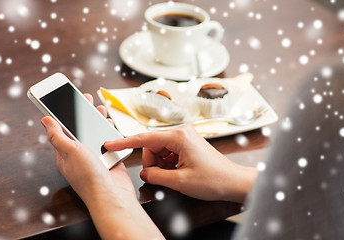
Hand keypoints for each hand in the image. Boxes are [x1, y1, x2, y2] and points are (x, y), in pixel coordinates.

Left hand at [41, 93, 163, 238]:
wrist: (112, 195)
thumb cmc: (89, 177)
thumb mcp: (70, 151)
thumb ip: (57, 135)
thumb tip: (45, 120)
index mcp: (65, 153)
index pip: (62, 129)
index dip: (64, 113)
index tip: (66, 99)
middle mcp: (79, 155)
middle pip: (80, 129)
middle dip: (83, 113)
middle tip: (86, 99)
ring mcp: (95, 157)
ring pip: (95, 134)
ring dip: (97, 121)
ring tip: (100, 109)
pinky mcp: (108, 159)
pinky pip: (108, 142)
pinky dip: (109, 132)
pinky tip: (110, 125)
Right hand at [104, 125, 256, 202]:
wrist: (233, 182)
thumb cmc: (213, 179)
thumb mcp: (179, 181)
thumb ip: (156, 175)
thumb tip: (145, 173)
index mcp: (179, 137)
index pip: (144, 139)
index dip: (124, 143)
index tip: (110, 144)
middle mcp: (181, 133)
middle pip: (151, 146)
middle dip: (152, 163)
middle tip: (162, 177)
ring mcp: (184, 138)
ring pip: (159, 151)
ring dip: (161, 165)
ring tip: (175, 175)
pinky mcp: (186, 144)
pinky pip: (168, 153)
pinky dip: (167, 164)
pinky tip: (178, 172)